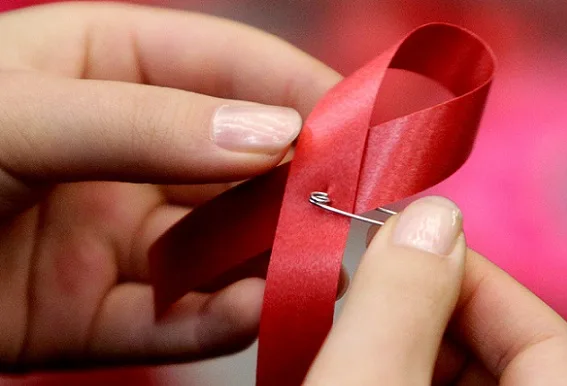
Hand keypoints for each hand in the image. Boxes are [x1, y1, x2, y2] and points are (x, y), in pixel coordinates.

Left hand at [0, 2, 340, 370]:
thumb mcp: (14, 110)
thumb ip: (144, 122)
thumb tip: (272, 136)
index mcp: (104, 70)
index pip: (228, 64)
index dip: (297, 87)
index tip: (360, 121)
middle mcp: (123, 152)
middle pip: (237, 162)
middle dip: (295, 183)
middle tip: (350, 205)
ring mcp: (115, 234)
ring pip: (217, 246)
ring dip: (267, 257)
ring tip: (315, 267)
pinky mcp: (97, 311)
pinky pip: (177, 317)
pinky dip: (221, 319)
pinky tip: (257, 312)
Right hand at [305, 196, 566, 384]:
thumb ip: (400, 302)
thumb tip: (430, 219)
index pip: (547, 342)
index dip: (478, 281)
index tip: (408, 250)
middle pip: (498, 356)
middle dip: (428, 308)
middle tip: (368, 284)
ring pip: (450, 377)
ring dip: (400, 338)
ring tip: (345, 321)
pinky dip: (388, 367)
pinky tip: (344, 358)